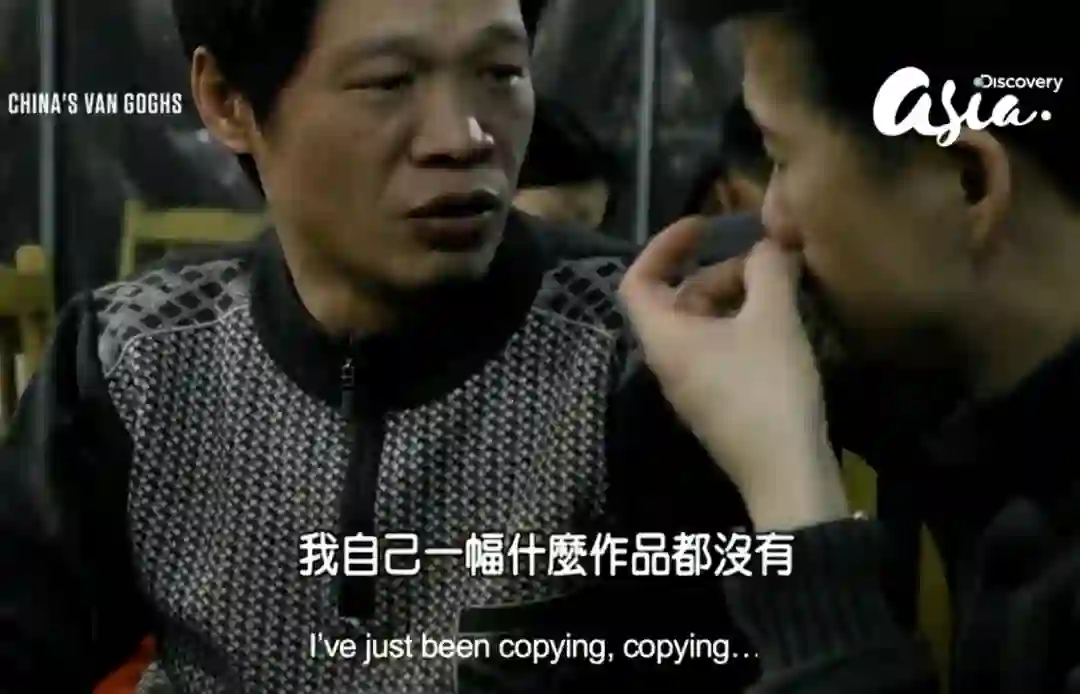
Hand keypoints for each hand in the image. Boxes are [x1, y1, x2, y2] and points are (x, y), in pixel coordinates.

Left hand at [619, 217, 847, 529]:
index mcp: (663, 339)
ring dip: (735, 298)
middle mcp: (667, 362)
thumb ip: (767, 270)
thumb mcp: (773, 319)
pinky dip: (741, 325)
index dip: (663, 246)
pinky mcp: (716, 401)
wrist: (786, 473)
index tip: (702, 225)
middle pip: (677, 299)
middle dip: (717, 271)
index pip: (637, 280)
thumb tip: (769, 245)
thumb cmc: (769, 390)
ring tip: (781, 290)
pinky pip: (718, 349)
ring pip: (702, 324)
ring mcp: (690, 385)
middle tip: (766, 264)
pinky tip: (781, 325)